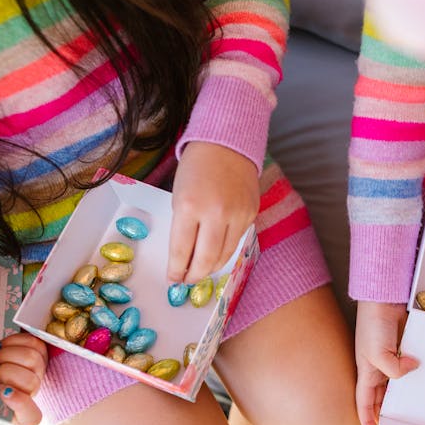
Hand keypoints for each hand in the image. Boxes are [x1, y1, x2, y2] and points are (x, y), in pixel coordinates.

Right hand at [0, 332, 47, 424]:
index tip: (4, 392)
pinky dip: (17, 340)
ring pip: (35, 360)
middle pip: (31, 382)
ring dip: (11, 354)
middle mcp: (28, 393)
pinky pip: (36, 344)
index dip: (22, 405)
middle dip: (7, 371)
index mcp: (14, 413)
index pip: (31, 417)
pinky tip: (3, 343)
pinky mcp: (37, 351)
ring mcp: (36, 372)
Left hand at [168, 142, 259, 282]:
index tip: (173, 279)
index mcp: (189, 206)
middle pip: (205, 260)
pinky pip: (237, 241)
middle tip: (187, 280)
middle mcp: (215, 213)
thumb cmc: (196, 168)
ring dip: (210, 267)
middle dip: (194, 275)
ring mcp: (237, 215)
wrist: (226, 144)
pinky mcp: (251, 214)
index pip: (181, 250)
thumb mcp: (179, 196)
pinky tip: (216, 252)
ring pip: (224, 255)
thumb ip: (183, 226)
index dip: (176, 270)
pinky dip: (225, 250)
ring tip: (201, 270)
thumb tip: (184, 258)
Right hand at [355, 301, 419, 424]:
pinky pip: (412, 365)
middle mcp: (378, 367)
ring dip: (407, 394)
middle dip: (388, 412)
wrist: (385, 297)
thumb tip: (414, 368)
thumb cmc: (373, 326)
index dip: (368, 422)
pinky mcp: (406, 346)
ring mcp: (393, 356)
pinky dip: (419, 373)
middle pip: (382, 397)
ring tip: (420, 408)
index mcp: (366, 372)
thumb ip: (394, 370)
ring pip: (399, 383)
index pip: (364, 404)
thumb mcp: (377, 354)